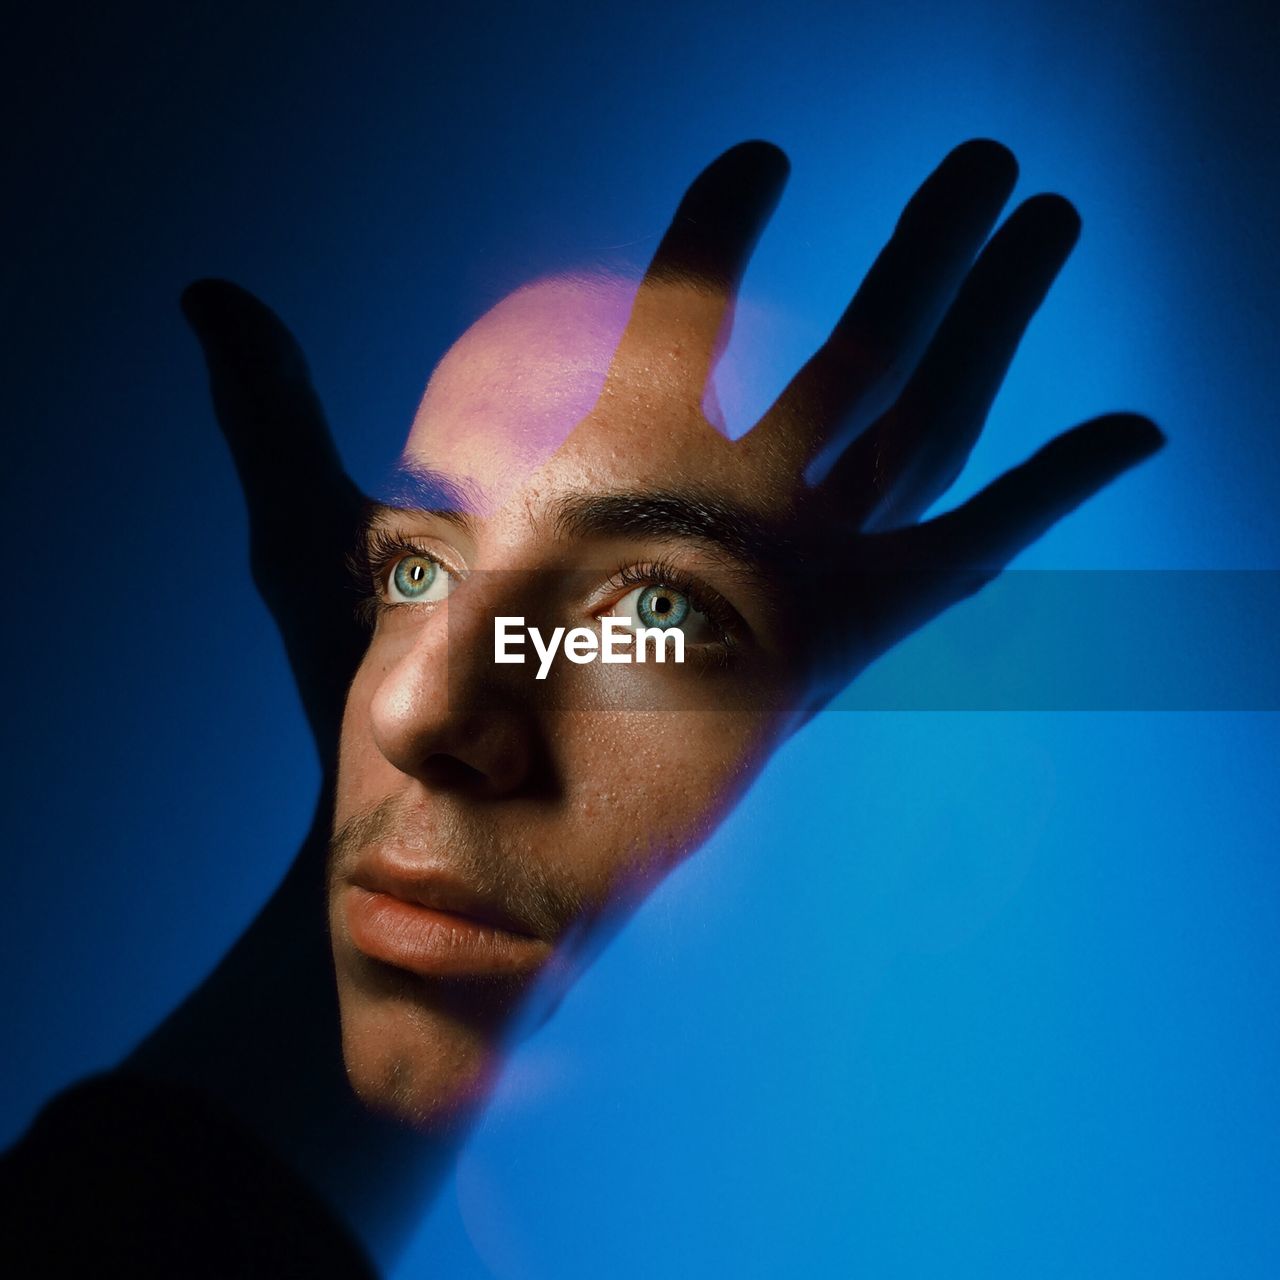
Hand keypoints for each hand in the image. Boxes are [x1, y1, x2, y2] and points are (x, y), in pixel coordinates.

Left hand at [181, 138, 1163, 780]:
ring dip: (995, 314)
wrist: (439, 864)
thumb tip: (207, 298)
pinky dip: (1053, 495)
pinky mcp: (829, 647)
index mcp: (604, 459)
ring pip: (917, 410)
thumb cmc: (372, 714)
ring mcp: (779, 573)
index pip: (685, 309)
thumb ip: (279, 409)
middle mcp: (709, 508)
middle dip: (919, 247)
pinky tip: (1136, 430)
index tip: (759, 154)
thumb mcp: (323, 537)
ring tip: (1056, 210)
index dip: (722, 232)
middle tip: (986, 151)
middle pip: (844, 344)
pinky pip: (963, 552)